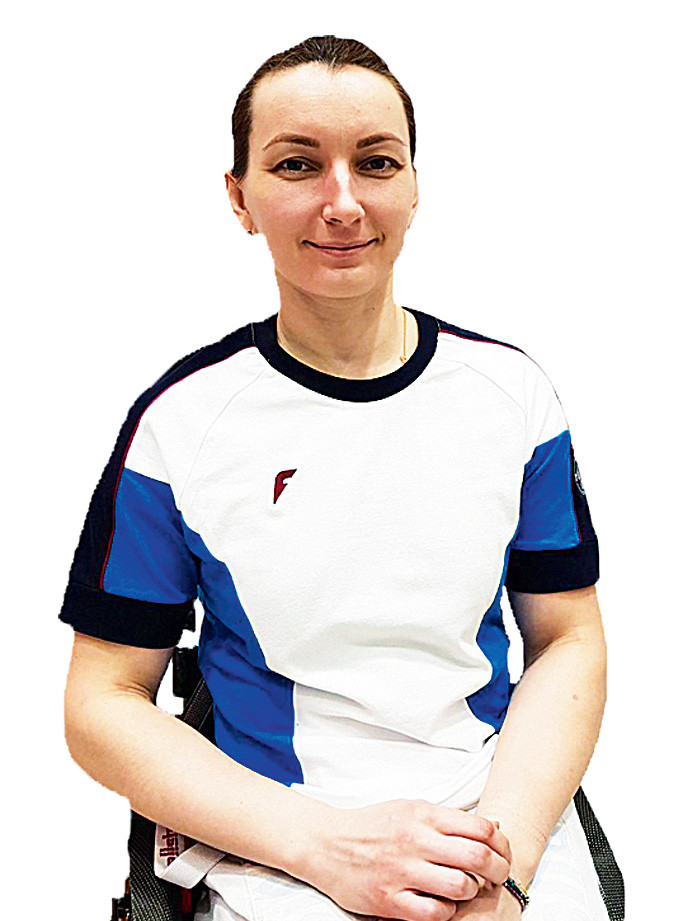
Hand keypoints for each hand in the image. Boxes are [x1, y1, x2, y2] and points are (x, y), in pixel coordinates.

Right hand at [302, 798, 511, 920]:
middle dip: (497, 870)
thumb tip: (493, 828)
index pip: (479, 827)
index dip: (500, 844)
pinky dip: (446, 912)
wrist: (326, 842)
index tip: (502, 853)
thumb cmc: (371, 825)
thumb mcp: (410, 808)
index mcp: (423, 814)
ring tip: (465, 890)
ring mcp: (402, 870)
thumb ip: (448, 818)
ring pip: (460, 886)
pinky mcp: (390, 899)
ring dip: (471, 892)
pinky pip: (434, 913)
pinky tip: (442, 905)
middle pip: (477, 857)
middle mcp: (415, 840)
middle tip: (497, 877)